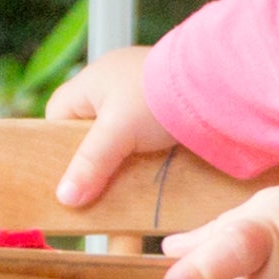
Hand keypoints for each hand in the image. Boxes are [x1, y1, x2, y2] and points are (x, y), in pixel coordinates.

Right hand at [47, 46, 173, 207]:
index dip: (58, 142)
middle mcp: (114, 85)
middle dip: (95, 156)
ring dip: (124, 158)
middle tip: (99, 183)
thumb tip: (64, 198)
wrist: (220, 82)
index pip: (58, 112)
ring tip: (127, 183)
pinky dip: (147, 154)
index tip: (68, 169)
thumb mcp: (118, 132)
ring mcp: (142, 96)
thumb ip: (90, 163)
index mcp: (92, 80)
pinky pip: (146, 136)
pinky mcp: (167, 109)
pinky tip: (153, 171)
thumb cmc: (160, 95)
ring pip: (120, 136)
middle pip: (90, 129)